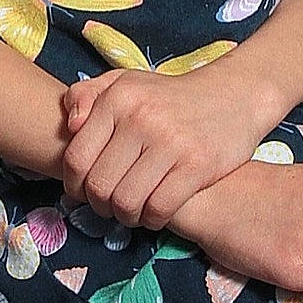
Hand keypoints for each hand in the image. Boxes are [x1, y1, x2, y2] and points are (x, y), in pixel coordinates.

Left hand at [59, 63, 269, 232]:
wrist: (232, 95)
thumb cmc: (168, 96)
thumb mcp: (125, 82)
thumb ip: (86, 95)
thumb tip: (70, 127)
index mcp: (119, 98)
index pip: (77, 158)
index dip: (73, 184)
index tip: (82, 191)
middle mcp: (141, 118)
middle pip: (99, 186)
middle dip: (99, 205)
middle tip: (108, 205)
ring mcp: (170, 142)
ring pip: (126, 203)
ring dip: (125, 216)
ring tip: (131, 210)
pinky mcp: (197, 165)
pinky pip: (159, 209)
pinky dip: (152, 220)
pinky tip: (155, 212)